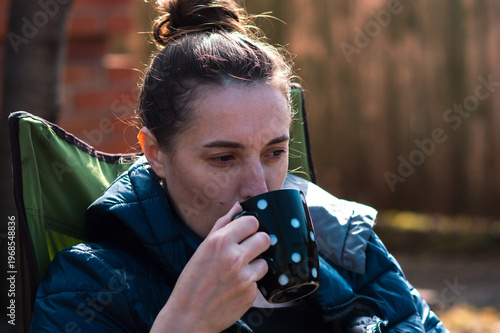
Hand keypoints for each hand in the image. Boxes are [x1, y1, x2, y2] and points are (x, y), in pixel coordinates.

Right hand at [151, 202, 269, 332]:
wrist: (188, 316)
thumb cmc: (192, 281)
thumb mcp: (202, 249)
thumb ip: (222, 225)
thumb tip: (238, 206)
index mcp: (219, 242)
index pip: (252, 221)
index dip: (250, 227)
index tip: (246, 233)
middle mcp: (234, 257)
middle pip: (265, 238)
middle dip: (258, 243)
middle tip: (247, 252)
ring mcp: (244, 277)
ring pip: (265, 262)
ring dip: (255, 266)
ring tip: (238, 274)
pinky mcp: (251, 294)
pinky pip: (258, 283)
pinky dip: (250, 285)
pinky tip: (234, 289)